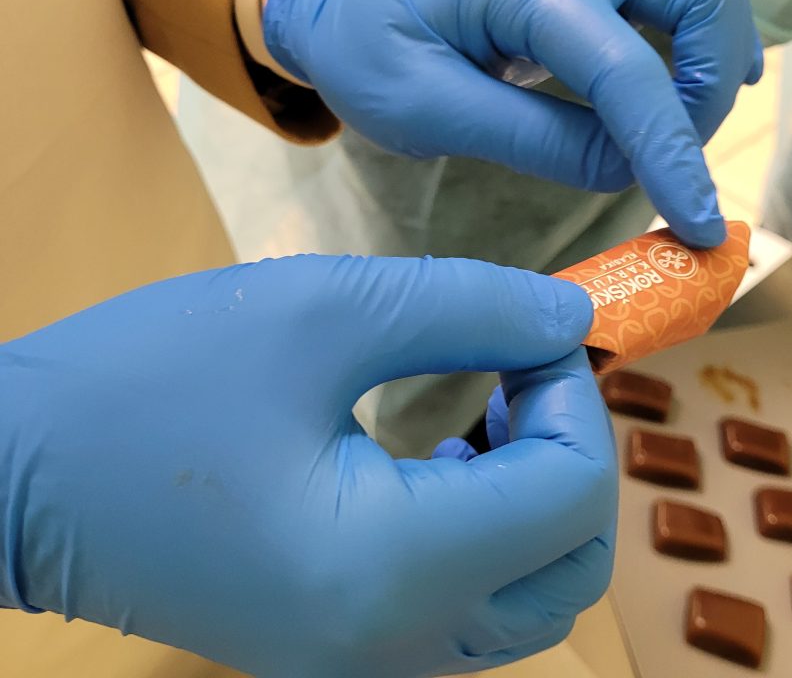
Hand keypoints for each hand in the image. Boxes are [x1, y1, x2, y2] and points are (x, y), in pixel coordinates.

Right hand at [0, 256, 615, 677]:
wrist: (11, 477)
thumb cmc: (149, 382)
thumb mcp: (319, 311)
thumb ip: (466, 307)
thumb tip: (570, 317)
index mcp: (389, 571)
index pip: (569, 497)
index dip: (577, 397)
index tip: (539, 327)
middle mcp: (390, 647)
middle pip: (570, 567)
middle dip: (576, 452)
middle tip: (526, 366)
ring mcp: (363, 665)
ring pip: (530, 600)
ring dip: (541, 496)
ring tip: (490, 404)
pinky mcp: (338, 648)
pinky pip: (467, 609)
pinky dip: (493, 530)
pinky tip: (446, 454)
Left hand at [263, 0, 762, 247]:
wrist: (352, 11)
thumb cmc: (374, 56)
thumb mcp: (431, 112)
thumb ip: (535, 139)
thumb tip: (629, 171)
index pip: (627, 69)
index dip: (672, 153)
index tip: (697, 226)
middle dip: (713, 79)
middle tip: (679, 154)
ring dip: (717, 63)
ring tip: (684, 134)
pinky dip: (708, 48)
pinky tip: (696, 99)